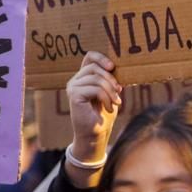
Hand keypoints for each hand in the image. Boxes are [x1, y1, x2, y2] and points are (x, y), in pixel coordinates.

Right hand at [65, 51, 119, 185]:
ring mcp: (73, 87)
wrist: (95, 134)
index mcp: (84, 77)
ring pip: (96, 78)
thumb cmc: (103, 115)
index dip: (101, 58)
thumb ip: (110, 80)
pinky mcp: (74, 95)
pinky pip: (94, 88)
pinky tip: (109, 107)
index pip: (89, 57)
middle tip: (118, 92)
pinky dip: (106, 97)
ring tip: (115, 102)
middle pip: (95, 67)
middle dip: (111, 79)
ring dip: (110, 91)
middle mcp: (76, 80)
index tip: (112, 67)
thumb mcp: (110, 93)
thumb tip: (117, 67)